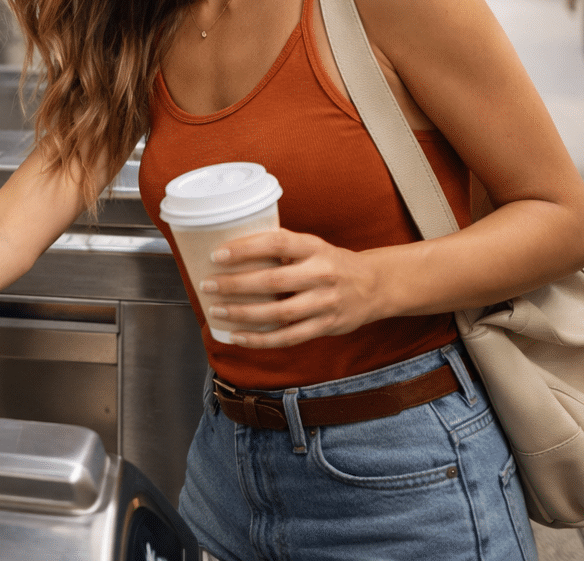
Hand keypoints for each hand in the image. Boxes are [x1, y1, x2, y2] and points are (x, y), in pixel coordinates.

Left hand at [198, 229, 380, 347]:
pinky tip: (238, 336)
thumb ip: (281, 246)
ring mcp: (325, 303)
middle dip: (235, 285)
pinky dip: (261, 340)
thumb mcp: (311, 245)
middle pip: (273, 281)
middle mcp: (321, 274)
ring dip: (243, 314)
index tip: (217, 254)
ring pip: (279, 313)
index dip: (245, 248)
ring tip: (216, 311)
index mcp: (314, 247)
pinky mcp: (326, 327)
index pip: (277, 243)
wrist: (375, 285)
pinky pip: (289, 337)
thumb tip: (233, 247)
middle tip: (208, 285)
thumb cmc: (330, 262)